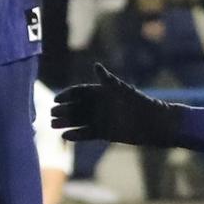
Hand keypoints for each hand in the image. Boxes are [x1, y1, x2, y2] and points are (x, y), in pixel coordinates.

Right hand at [49, 72, 177, 149]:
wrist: (152, 123)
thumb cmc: (139, 103)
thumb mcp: (122, 90)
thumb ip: (107, 80)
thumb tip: (96, 66)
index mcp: (102, 92)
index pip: (80, 92)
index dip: (67, 95)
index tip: (57, 98)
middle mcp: (99, 106)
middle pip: (76, 107)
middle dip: (63, 110)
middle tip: (51, 113)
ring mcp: (100, 119)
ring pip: (78, 121)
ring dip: (66, 122)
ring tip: (52, 125)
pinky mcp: (103, 133)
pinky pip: (86, 134)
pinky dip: (76, 135)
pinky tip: (66, 136)